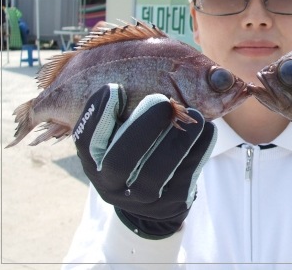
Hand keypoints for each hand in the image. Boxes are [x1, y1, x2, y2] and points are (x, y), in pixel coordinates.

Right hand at [73, 84, 216, 238]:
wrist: (152, 204)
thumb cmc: (135, 156)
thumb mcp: (118, 139)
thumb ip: (121, 116)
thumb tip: (127, 87)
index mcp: (94, 163)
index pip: (86, 141)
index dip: (97, 115)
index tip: (115, 88)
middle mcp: (112, 185)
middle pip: (120, 160)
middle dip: (143, 126)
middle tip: (162, 101)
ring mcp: (142, 199)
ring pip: (158, 170)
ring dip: (179, 137)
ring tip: (194, 113)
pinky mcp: (172, 202)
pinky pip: (187, 174)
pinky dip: (199, 148)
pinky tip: (205, 129)